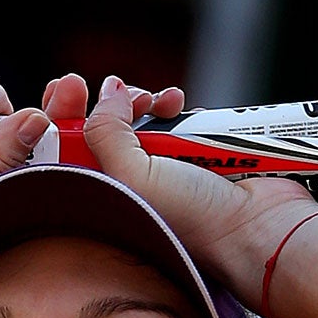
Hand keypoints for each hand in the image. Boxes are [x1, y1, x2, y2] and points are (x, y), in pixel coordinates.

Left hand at [70, 73, 317, 313]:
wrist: (258, 227)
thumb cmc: (195, 219)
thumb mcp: (132, 176)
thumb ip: (106, 130)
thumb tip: (107, 90)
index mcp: (99, 203)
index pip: (63, 157)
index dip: (59, 117)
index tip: (66, 89)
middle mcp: (123, 190)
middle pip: (96, 133)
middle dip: (104, 103)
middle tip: (118, 93)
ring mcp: (156, 174)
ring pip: (133, 122)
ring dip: (141, 102)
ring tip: (155, 101)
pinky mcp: (186, 159)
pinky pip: (167, 122)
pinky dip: (170, 107)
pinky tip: (177, 103)